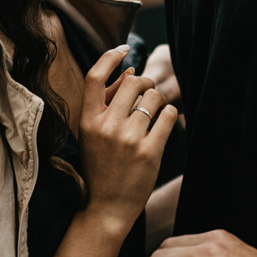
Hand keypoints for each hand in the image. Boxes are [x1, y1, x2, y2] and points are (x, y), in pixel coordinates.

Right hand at [77, 46, 178, 234]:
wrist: (106, 208)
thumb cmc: (101, 168)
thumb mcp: (93, 135)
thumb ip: (107, 103)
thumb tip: (129, 73)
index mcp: (87, 121)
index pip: (94, 77)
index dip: (110, 57)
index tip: (123, 49)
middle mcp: (106, 127)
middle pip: (133, 83)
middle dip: (145, 84)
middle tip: (147, 95)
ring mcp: (128, 139)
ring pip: (153, 97)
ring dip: (158, 100)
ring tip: (154, 114)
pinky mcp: (149, 151)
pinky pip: (168, 115)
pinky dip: (170, 114)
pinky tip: (164, 123)